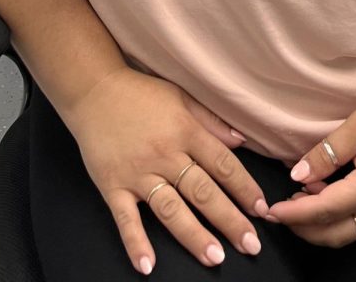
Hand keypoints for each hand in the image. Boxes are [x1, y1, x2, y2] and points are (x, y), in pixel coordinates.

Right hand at [63, 69, 267, 274]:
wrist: (93, 91)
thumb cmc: (141, 93)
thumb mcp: (181, 97)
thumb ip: (211, 121)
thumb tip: (242, 141)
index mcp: (185, 131)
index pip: (222, 164)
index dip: (244, 188)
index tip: (262, 209)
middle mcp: (165, 154)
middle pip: (202, 191)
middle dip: (229, 219)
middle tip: (250, 245)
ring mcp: (138, 172)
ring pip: (170, 209)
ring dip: (193, 235)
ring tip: (215, 258)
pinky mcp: (112, 185)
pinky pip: (125, 218)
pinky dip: (135, 242)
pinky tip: (147, 266)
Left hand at [266, 89, 355, 246]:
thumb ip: (326, 154)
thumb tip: (297, 176)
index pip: (324, 211)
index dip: (294, 214)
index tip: (271, 211)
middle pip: (334, 234)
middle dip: (303, 228)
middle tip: (278, 212)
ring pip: (346, 231)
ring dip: (319, 224)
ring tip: (296, 199)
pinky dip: (335, 216)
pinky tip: (320, 193)